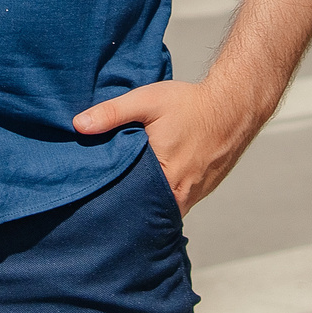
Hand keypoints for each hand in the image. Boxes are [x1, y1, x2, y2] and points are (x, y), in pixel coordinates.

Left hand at [71, 78, 261, 213]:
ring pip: (159, 211)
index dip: (108, 202)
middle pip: (142, 211)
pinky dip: (160, 199)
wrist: (233, 107)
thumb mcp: (147, 101)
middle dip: (124, 206)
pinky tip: (149, 186)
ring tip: (124, 193)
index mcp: (163, 175)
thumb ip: (112, 113)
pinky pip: (174, 205)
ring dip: (144, 204)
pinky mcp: (199, 194)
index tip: (91, 198)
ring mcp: (191, 197)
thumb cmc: (190, 104)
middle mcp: (179, 194)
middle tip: (103, 198)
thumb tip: (78, 125)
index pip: (127, 203)